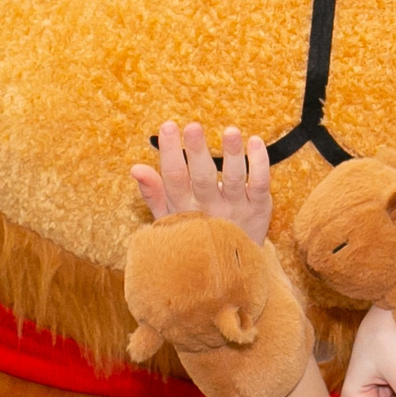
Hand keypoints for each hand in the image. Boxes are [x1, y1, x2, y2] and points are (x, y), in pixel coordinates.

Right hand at [131, 121, 271, 242]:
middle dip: (197, 152)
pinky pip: (260, 185)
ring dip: (232, 154)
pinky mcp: (259, 208)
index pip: (174, 180)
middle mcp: (211, 210)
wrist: (233, 270)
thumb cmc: (196, 235)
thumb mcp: (170, 218)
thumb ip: (153, 193)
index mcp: (185, 210)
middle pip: (203, 179)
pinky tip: (255, 142)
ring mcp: (236, 210)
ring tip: (230, 131)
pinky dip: (260, 163)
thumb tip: (135, 168)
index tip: (168, 126)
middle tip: (193, 126)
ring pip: (234, 180)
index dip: (170, 153)